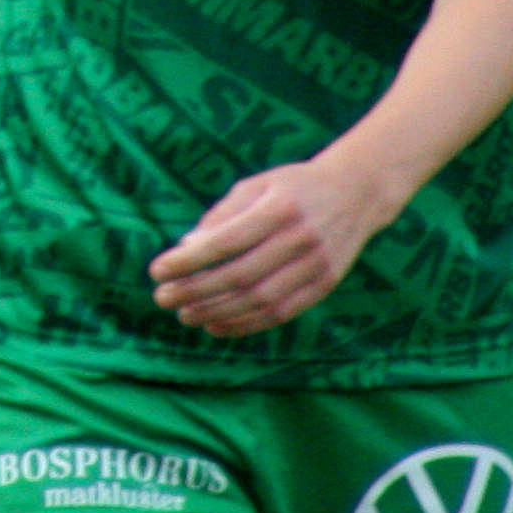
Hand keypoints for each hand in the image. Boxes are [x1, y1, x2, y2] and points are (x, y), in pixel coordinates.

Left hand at [148, 156, 395, 336]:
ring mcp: (317, 265)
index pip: (225, 241)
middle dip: (196, 291)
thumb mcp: (255, 186)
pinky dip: (247, 324)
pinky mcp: (326, 285)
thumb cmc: (293, 187)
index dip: (188, 260)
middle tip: (162, 298)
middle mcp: (301, 239)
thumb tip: (185, 248)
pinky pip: (282, 313)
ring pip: (260, 300)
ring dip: (217, 313)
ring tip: (185, 316)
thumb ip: (221, 215)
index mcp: (279, 208)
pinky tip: (217, 326)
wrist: (356, 193)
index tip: (156, 271)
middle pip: (240, 275)